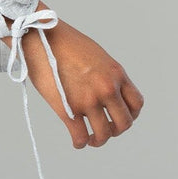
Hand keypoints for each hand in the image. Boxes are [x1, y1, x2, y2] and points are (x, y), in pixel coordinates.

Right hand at [15, 7, 144, 148]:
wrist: (40, 36)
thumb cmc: (64, 41)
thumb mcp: (96, 54)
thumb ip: (105, 73)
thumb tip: (104, 89)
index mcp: (115, 73)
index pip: (136, 104)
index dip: (130, 115)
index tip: (119, 116)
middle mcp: (106, 88)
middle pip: (124, 123)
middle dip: (116, 130)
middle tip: (106, 130)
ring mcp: (88, 100)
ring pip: (104, 134)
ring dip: (98, 140)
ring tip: (91, 139)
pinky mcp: (68, 109)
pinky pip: (80, 136)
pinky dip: (80, 143)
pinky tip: (77, 141)